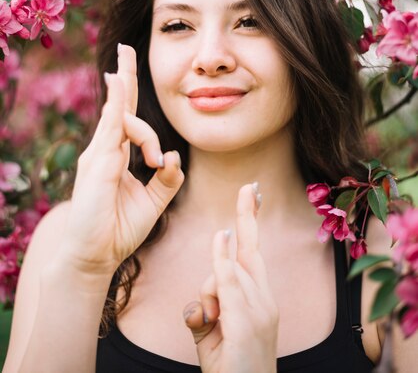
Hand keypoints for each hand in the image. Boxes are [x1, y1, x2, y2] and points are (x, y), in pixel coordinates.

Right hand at [61, 44, 183, 276]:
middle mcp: (105, 149)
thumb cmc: (118, 229)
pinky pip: (111, 125)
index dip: (129, 91)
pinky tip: (119, 82)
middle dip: (124, 74)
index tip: (128, 68)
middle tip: (128, 48)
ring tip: (155, 164)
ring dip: (147, 133)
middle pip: (119, 105)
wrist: (94, 257)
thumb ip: (168, 178)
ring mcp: (98, 153)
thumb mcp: (154, 201)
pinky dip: (117, 102)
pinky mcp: (97, 162)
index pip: (126, 116)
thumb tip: (175, 156)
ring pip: (124, 118)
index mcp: (117, 155)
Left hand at [183, 184, 277, 372]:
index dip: (250, 225)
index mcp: (259, 300)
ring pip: (225, 273)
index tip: (252, 198)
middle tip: (249, 185)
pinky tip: (221, 238)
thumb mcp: (213, 339)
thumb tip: (195, 305)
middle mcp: (264, 300)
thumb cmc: (231, 370)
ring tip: (214, 326)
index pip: (252, 255)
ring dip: (210, 292)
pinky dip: (223, 261)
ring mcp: (259, 310)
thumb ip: (205, 314)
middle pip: (249, 251)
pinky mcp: (247, 323)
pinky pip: (228, 283)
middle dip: (247, 215)